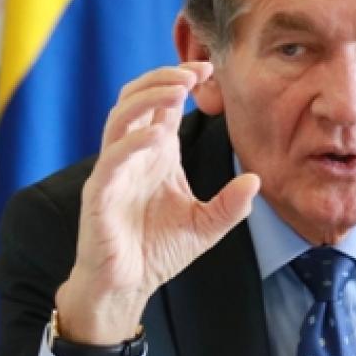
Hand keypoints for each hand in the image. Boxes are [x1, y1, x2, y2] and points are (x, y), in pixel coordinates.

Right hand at [53, 62, 258, 347]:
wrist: (128, 286)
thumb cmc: (159, 251)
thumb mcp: (206, 226)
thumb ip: (231, 204)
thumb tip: (256, 180)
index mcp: (155, 154)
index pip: (162, 103)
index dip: (180, 80)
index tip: (208, 69)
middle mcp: (131, 155)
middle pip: (136, 98)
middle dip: (163, 79)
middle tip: (194, 73)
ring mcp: (113, 172)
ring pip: (119, 118)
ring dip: (147, 98)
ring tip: (177, 90)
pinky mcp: (99, 195)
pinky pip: (111, 160)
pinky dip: (132, 143)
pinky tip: (156, 136)